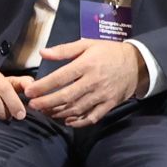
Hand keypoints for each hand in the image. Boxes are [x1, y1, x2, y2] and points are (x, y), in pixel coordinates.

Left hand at [28, 35, 148, 125]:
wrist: (137, 64)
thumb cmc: (108, 52)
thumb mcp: (87, 45)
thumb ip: (64, 50)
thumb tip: (42, 53)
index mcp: (87, 64)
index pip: (60, 77)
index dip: (43, 86)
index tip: (29, 91)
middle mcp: (93, 81)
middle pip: (66, 96)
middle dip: (47, 103)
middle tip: (33, 105)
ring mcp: (102, 95)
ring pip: (77, 109)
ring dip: (58, 113)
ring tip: (45, 112)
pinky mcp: (109, 105)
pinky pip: (92, 117)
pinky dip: (78, 122)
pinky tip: (67, 121)